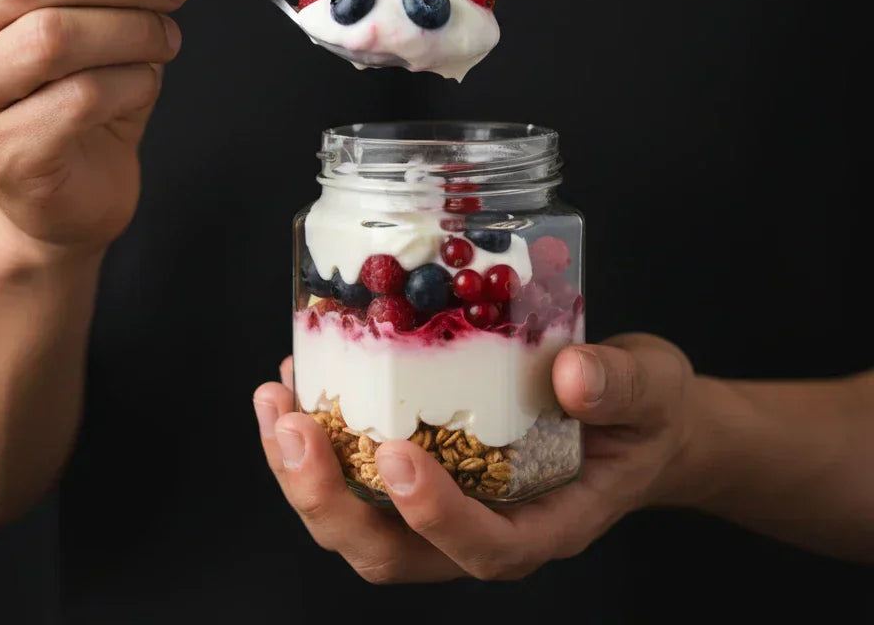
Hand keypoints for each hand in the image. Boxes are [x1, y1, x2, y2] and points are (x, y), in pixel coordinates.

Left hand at [253, 333, 694, 581]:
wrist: (634, 421)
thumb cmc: (644, 415)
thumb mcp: (653, 391)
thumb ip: (622, 387)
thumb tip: (574, 375)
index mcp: (546, 524)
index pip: (486, 548)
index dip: (435, 516)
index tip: (398, 457)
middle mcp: (482, 529)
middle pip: (392, 554)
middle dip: (332, 500)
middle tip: (297, 429)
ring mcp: (442, 508)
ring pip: (357, 526)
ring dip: (302, 475)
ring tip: (277, 404)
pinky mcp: (417, 474)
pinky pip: (351, 480)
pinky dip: (313, 441)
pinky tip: (294, 385)